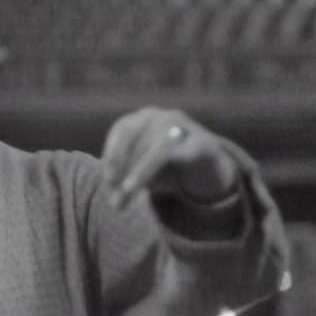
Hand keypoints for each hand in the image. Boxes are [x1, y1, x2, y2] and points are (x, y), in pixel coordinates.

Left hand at [101, 107, 238, 208]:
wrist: (208, 168)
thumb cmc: (166, 166)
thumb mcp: (141, 173)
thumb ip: (125, 181)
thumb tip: (113, 199)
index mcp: (143, 119)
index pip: (121, 131)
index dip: (111, 156)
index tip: (108, 181)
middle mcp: (163, 116)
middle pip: (136, 136)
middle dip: (121, 165)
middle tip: (115, 191)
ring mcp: (186, 126)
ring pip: (159, 145)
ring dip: (141, 171)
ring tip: (129, 191)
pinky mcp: (206, 142)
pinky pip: (190, 150)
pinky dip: (174, 164)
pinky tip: (164, 182)